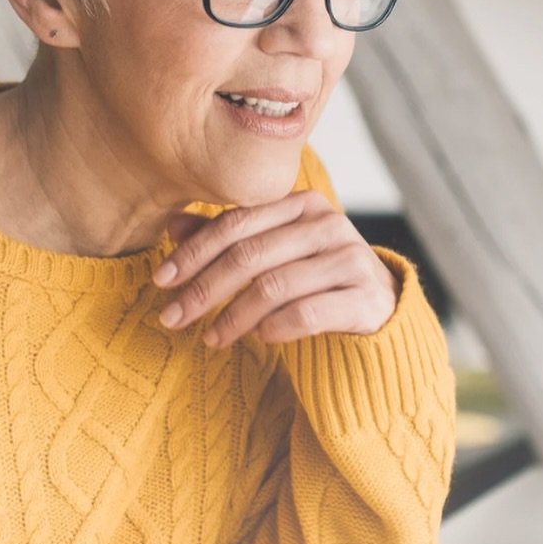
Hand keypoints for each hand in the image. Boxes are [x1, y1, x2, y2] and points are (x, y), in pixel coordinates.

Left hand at [154, 192, 400, 348]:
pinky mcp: (366, 298)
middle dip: (204, 289)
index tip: (161, 280)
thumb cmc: (316, 278)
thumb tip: (172, 227)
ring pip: (274, 286)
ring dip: (233, 317)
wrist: (381, 309)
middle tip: (172, 318)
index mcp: (303, 204)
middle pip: (250, 255)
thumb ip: (229, 239)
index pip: (237, 223)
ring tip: (211, 338)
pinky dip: (275, 328)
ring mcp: (351, 260)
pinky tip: (259, 339)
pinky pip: (307, 314)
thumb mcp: (273, 253)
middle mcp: (329, 225)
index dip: (194, 252)